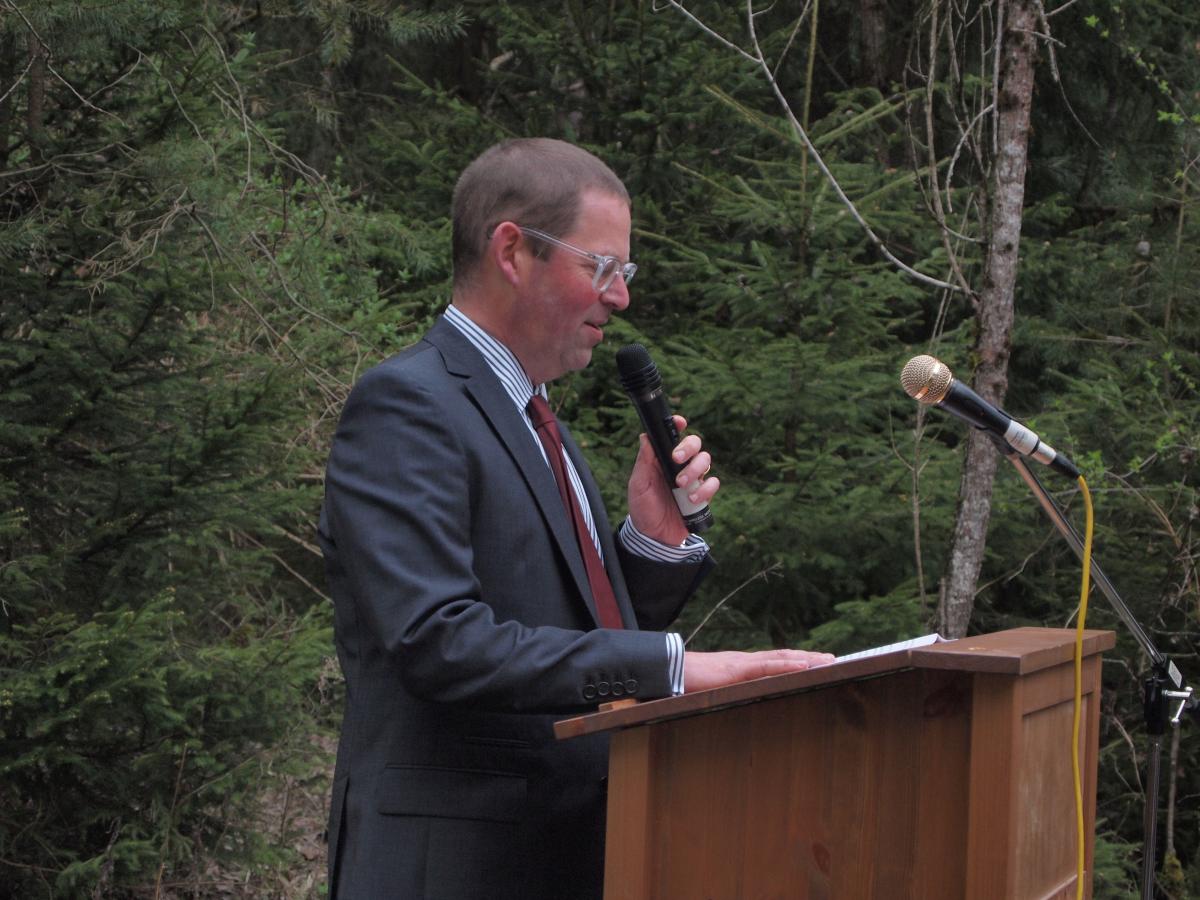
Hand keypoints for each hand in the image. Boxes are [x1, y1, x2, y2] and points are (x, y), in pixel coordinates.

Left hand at [627, 415, 719, 544]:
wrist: (653, 536)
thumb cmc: (643, 508)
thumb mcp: (639, 485)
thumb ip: (644, 461)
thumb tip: (645, 436)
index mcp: (663, 459)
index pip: (674, 437)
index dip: (678, 426)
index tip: (681, 422)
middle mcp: (680, 466)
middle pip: (695, 444)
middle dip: (689, 448)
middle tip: (677, 459)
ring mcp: (693, 479)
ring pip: (706, 461)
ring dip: (695, 470)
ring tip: (681, 485)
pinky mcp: (702, 495)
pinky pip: (713, 484)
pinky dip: (706, 489)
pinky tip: (692, 498)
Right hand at [683, 649, 835, 692]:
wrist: (668, 669)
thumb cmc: (684, 682)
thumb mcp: (711, 689)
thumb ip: (724, 694)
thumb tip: (732, 706)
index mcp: (740, 666)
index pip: (772, 661)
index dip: (793, 661)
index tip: (813, 663)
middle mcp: (745, 660)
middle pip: (783, 656)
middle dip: (809, 657)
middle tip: (833, 660)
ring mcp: (742, 663)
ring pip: (781, 658)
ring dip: (807, 659)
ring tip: (829, 661)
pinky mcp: (738, 669)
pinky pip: (768, 666)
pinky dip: (789, 664)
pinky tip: (805, 664)